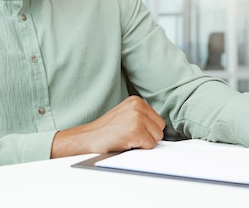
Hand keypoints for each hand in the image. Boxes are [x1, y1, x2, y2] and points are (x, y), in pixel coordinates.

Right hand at [51, 96, 165, 157]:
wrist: (88, 137)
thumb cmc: (105, 130)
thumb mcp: (125, 114)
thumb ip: (142, 116)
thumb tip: (159, 128)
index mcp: (136, 101)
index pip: (158, 120)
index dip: (148, 130)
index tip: (134, 131)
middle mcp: (138, 106)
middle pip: (160, 128)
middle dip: (149, 136)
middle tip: (130, 136)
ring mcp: (137, 118)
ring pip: (157, 138)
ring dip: (144, 143)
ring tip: (127, 138)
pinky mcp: (136, 131)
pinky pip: (149, 146)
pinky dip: (139, 148)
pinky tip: (125, 143)